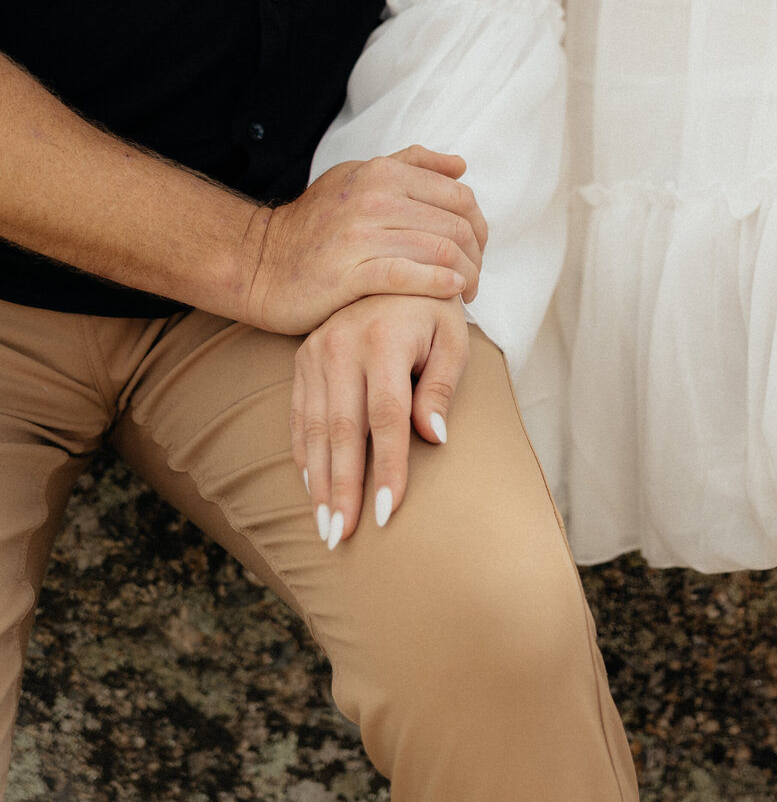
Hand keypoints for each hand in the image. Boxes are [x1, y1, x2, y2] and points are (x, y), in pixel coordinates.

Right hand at [241, 145, 486, 333]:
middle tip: (475, 278)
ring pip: (441, 251)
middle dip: (477, 255)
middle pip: (457, 226)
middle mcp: (375, 197)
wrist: (260, 263)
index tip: (476, 250)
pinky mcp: (349, 273)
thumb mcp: (358, 176)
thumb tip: (458, 164)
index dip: (479, 226)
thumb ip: (410, 164)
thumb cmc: (315, 223)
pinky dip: (440, 284)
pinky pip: (410, 276)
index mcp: (383, 172)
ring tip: (467, 293)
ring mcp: (361, 234)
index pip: (460, 197)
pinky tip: (452, 292)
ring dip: (467, 275)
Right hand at [291, 292, 468, 547]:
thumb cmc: (432, 310)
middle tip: (343, 536)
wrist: (392, 265)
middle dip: (343, 489)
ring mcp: (316, 352)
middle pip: (342, 431)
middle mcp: (341, 345)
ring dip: (319, 482)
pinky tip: (312, 489)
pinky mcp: (302, 359)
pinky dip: (304, 455)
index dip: (386, 467)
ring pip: (315, 429)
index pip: (385, 417)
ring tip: (327, 527)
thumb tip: (434, 437)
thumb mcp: (452, 339)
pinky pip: (299, 416)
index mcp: (383, 339)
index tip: (388, 513)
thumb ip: (440, 387)